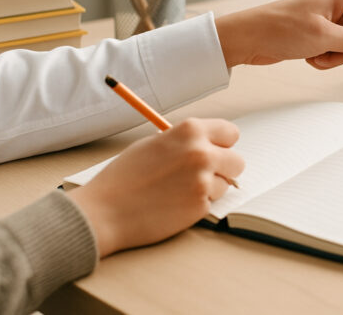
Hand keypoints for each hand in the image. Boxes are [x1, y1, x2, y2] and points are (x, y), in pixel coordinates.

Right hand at [68, 118, 244, 257]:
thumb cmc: (125, 176)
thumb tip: (210, 144)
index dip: (223, 143)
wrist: (104, 211)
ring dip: (210, 188)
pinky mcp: (200, 207)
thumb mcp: (156, 143)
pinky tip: (174, 204)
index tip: (216, 150)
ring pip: (225, 184)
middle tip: (204, 173)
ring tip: (179, 190)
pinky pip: (211, 203)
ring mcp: (203, 181)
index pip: (231, 132)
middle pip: (237, 161)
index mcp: (191, 131)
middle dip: (224, 168)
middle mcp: (202, 153)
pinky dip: (197, 205)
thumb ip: (186, 141)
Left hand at [216, 0, 342, 68]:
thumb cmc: (279, 28)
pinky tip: (306, 56)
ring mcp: (329, 22)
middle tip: (324, 45)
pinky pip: (337, 53)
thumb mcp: (322, 36)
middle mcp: (337, 6)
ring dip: (334, 56)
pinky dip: (324, 59)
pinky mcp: (320, 36)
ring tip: (311, 52)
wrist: (248, 39)